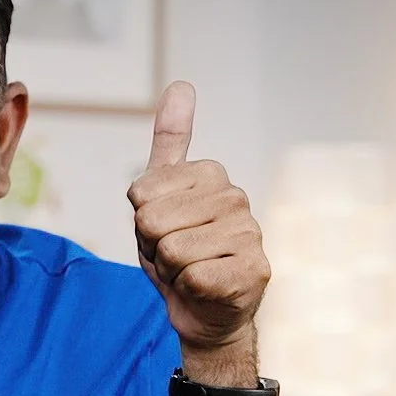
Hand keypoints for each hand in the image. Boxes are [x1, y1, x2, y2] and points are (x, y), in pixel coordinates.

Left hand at [128, 82, 269, 351]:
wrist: (204, 312)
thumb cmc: (178, 252)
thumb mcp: (160, 195)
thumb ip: (170, 141)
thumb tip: (181, 84)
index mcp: (212, 174)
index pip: (141, 194)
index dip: (141, 222)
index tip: (162, 230)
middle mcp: (236, 198)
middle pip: (153, 222)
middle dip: (153, 248)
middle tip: (175, 256)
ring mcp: (251, 234)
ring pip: (172, 251)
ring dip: (170, 271)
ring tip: (190, 271)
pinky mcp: (255, 272)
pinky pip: (194, 278)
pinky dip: (189, 290)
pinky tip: (206, 289)